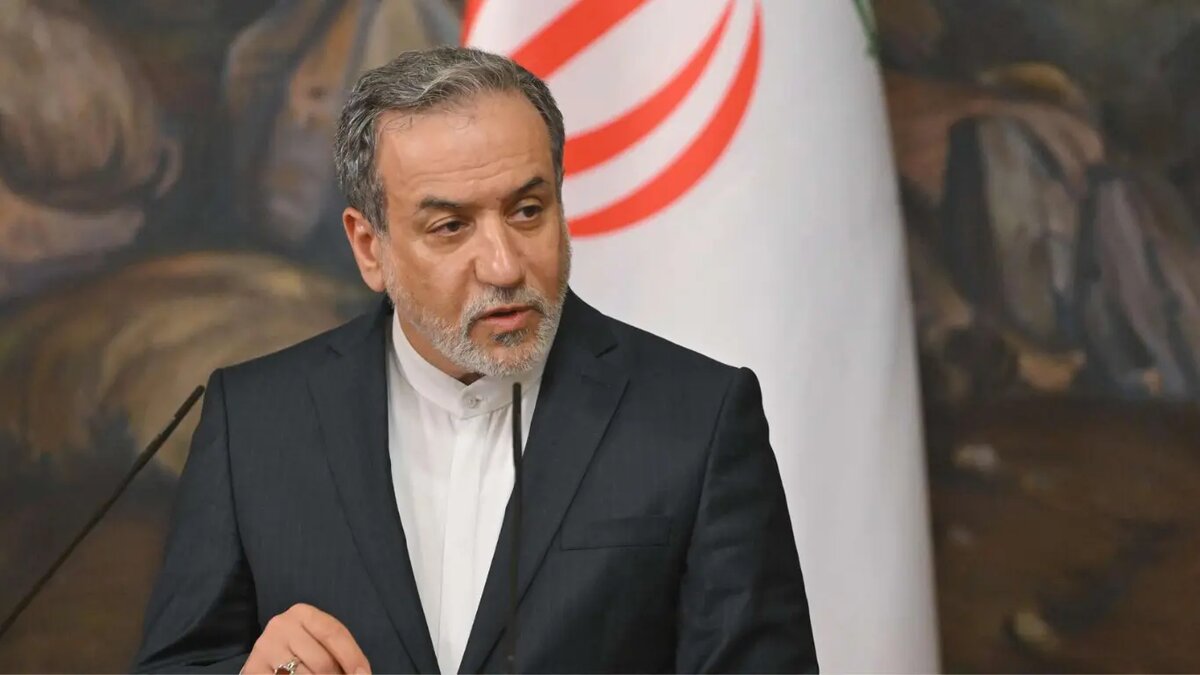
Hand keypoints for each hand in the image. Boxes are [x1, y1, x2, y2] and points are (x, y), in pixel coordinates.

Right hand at [242, 603, 371, 673]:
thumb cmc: (301, 650)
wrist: (268, 660)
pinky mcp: (253, 669)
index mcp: (302, 613)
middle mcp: (280, 626)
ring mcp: (265, 649)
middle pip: (323, 662)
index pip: (333, 633)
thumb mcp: (320, 642)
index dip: (352, 657)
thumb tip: (362, 674)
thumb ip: (339, 652)